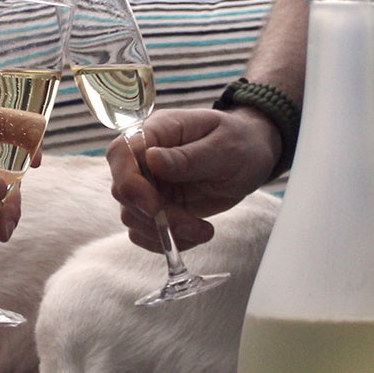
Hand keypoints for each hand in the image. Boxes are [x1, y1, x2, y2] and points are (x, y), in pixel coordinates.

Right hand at [106, 106, 279, 251]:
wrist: (252, 155)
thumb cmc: (241, 141)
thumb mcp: (225, 147)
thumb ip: (189, 157)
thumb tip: (151, 159)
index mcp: (156, 131)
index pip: (121, 154)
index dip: (131, 185)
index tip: (155, 209)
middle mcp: (143, 157)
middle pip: (124, 191)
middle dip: (156, 216)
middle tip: (193, 224)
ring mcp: (148, 183)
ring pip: (132, 216)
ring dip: (165, 232)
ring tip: (201, 229)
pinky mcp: (156, 205)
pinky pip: (144, 230)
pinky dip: (166, 241)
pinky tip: (193, 234)